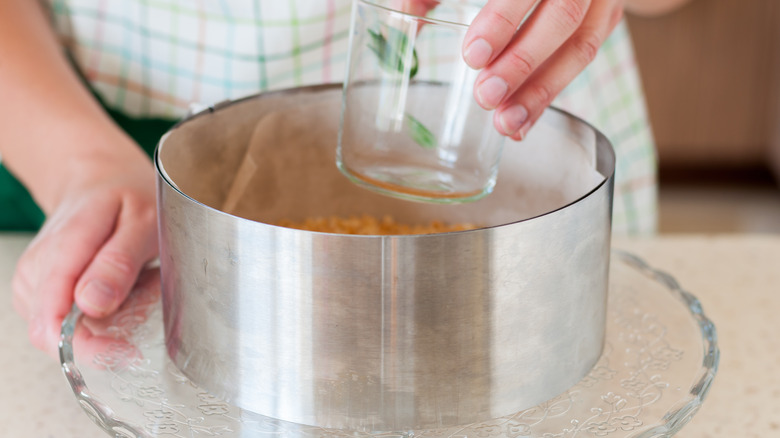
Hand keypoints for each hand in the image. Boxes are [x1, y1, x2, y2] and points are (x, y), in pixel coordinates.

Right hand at [11, 153, 157, 357]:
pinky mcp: (38, 291)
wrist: (98, 179)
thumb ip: (119, 262)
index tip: (127, 352)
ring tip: (130, 287)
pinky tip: (113, 291)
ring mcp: (34, 282)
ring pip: (61, 333)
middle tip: (140, 304)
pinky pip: (63, 323)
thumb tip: (92, 305)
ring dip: (101, 325)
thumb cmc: (126, 196)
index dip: (90, 347)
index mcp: (63, 249)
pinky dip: (94, 317)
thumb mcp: (142, 220)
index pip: (53, 320)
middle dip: (103, 336)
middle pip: (54, 334)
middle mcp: (38, 269)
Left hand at [462, 0, 624, 139]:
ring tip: (505, 122)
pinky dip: (549, 94)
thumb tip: (407, 10)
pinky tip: (522, 122)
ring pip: (580, 45)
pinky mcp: (607, 15)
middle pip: (562, 14)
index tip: (474, 55)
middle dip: (523, 60)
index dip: (502, 18)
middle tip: (486, 95)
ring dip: (541, 89)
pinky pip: (583, 59)